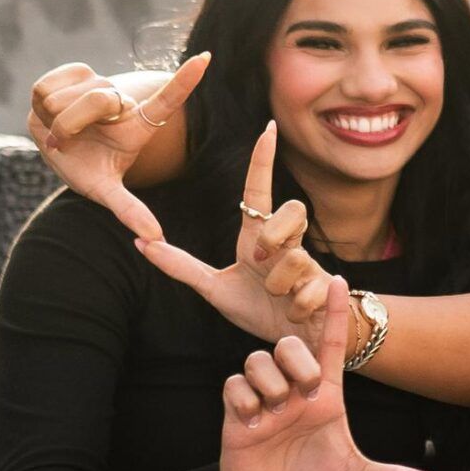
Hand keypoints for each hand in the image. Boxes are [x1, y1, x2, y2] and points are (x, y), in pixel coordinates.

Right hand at [27, 52, 209, 243]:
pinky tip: (50, 111)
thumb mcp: (108, 192)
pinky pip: (44, 86)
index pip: (168, 100)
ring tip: (63, 131)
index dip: (184, 80)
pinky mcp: (75, 71)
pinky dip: (40, 103)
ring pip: (65, 96)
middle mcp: (123, 99)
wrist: (62, 152)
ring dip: (54, 119)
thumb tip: (154, 239)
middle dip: (73, 126)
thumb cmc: (90, 171)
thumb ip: (130, 210)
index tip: (205, 60)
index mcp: (140, 125)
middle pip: (98, 99)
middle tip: (68, 143)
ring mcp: (100, 82)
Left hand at [139, 125, 332, 348]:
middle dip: (273, 235)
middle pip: (292, 209)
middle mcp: (287, 244)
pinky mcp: (327, 287)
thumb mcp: (215, 290)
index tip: (266, 128)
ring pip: (297, 254)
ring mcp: (310, 264)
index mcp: (258, 238)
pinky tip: (293, 313)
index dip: (263, 160)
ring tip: (277, 298)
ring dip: (279, 284)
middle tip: (259, 262)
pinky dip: (295, 307)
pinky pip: (309, 289)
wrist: (295, 343)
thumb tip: (141, 244)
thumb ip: (182, 268)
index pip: (259, 191)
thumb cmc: (259, 311)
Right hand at [217, 279, 435, 470]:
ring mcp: (264, 395)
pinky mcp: (235, 407)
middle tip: (303, 396)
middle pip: (289, 344)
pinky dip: (245, 402)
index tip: (340, 280)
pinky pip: (234, 383)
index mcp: (325, 394)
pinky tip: (252, 423)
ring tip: (274, 415)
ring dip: (270, 385)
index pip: (330, 344)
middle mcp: (294, 388)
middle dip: (297, 363)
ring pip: (258, 359)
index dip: (334, 313)